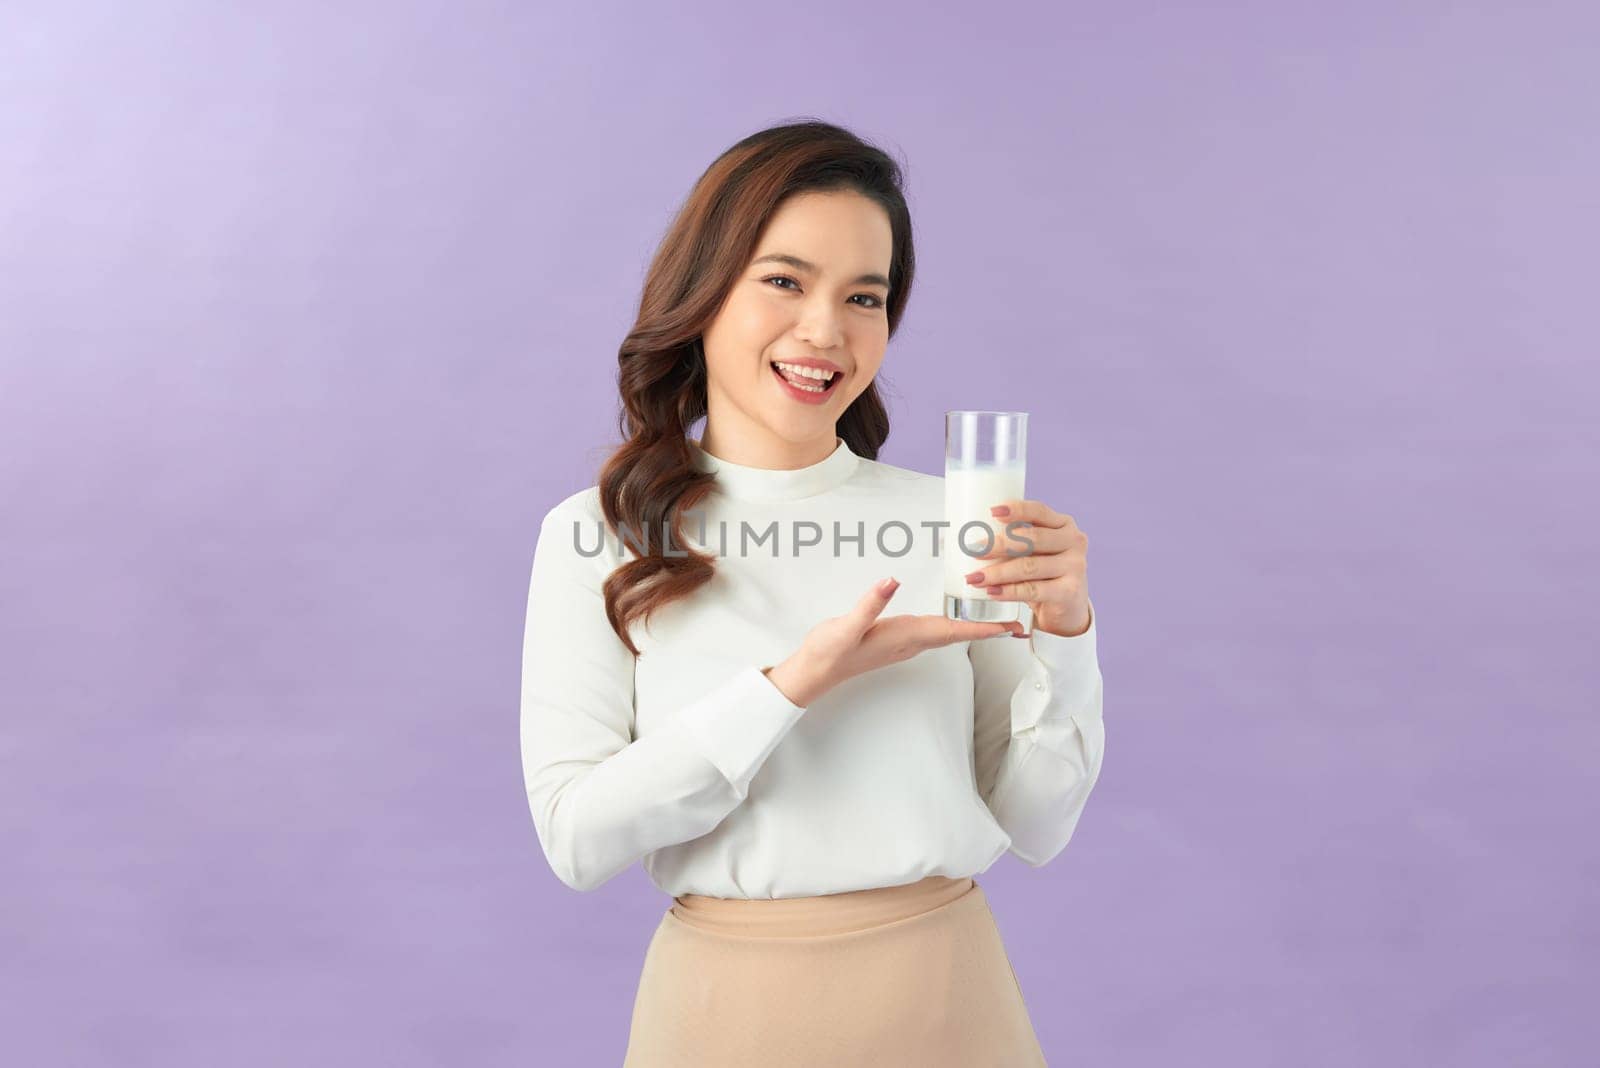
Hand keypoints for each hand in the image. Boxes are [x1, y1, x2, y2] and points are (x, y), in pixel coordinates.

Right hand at [764, 577, 1023, 705]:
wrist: (813, 673)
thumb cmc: (829, 652)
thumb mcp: (846, 626)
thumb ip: (870, 604)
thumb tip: (893, 579)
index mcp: (905, 636)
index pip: (952, 631)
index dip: (983, 627)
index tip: (1011, 624)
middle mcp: (911, 641)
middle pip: (959, 632)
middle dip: (988, 625)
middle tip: (1019, 617)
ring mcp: (904, 641)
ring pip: (948, 631)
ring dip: (973, 623)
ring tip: (997, 612)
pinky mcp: (896, 637)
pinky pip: (934, 628)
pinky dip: (953, 621)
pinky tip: (956, 612)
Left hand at [961, 499, 1090, 637]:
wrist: (1068, 607)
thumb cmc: (1044, 573)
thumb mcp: (1035, 551)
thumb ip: (1015, 541)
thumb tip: (966, 538)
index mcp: (1064, 525)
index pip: (1040, 511)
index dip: (1017, 510)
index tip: (992, 511)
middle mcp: (1074, 541)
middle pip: (1032, 539)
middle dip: (998, 544)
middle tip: (973, 550)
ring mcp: (1075, 566)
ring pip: (1029, 566)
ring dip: (998, 572)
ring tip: (974, 577)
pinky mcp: (1069, 591)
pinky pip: (1033, 590)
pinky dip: (1009, 591)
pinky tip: (992, 592)